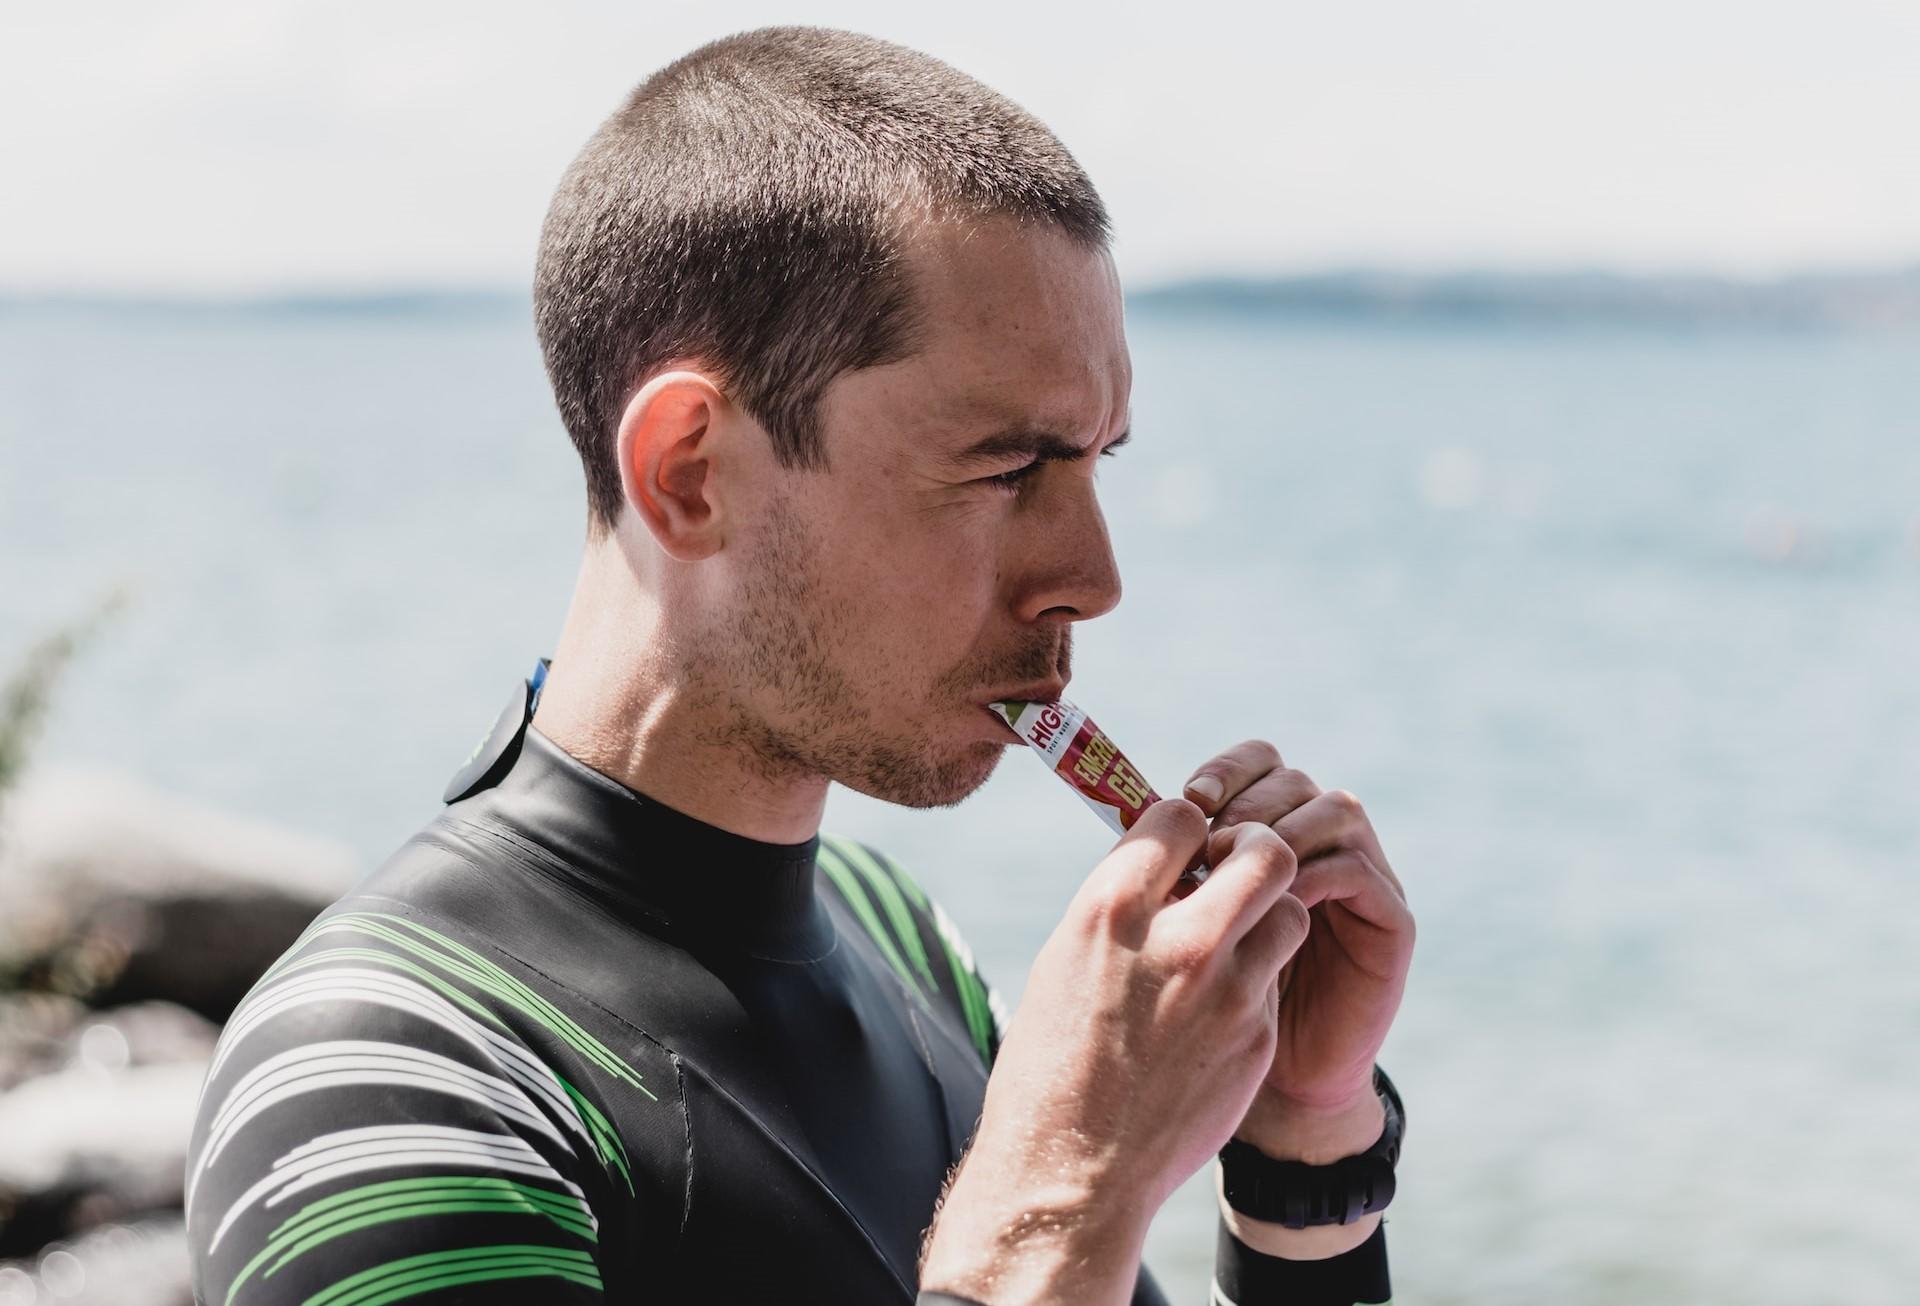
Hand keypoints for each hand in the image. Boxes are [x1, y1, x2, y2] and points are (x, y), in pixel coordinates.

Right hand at [920, 798, 1310, 1304]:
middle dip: (1255, 849)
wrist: (1071, 1169)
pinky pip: (1274, 979)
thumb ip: (1122, 906)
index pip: (1180, 814)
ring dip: (1267, 914)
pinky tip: (1216, 1011)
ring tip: (1234, 940)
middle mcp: (1179, 940)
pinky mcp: (1256, 1036)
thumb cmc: (1051, 1062)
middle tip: (1237, 871)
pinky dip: (1256, 980)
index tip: (1185, 840)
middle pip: (1263, 849)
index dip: (1188, 822)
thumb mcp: (1065, 959)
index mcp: (1112, 909)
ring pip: (1289, 910)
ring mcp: (1227, 991)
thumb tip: (1167, 864)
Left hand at [1184, 742, 1414, 1121]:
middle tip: (1212, 841)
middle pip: (1295, 780)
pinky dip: (1317, 874)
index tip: (1189, 795)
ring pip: (1337, 811)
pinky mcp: (1390, 923)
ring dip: (1284, 831)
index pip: (1260, 763)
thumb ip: (1175, 865)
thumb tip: (1132, 810)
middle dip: (1250, 802)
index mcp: (1271, 833)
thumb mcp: (1183, 922)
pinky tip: (1276, 903)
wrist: (1265, 1082)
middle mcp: (1320, 845)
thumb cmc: (1209, 1000)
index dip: (1228, 769)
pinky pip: (1361, 871)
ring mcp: (1363, 879)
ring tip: (1239, 872)